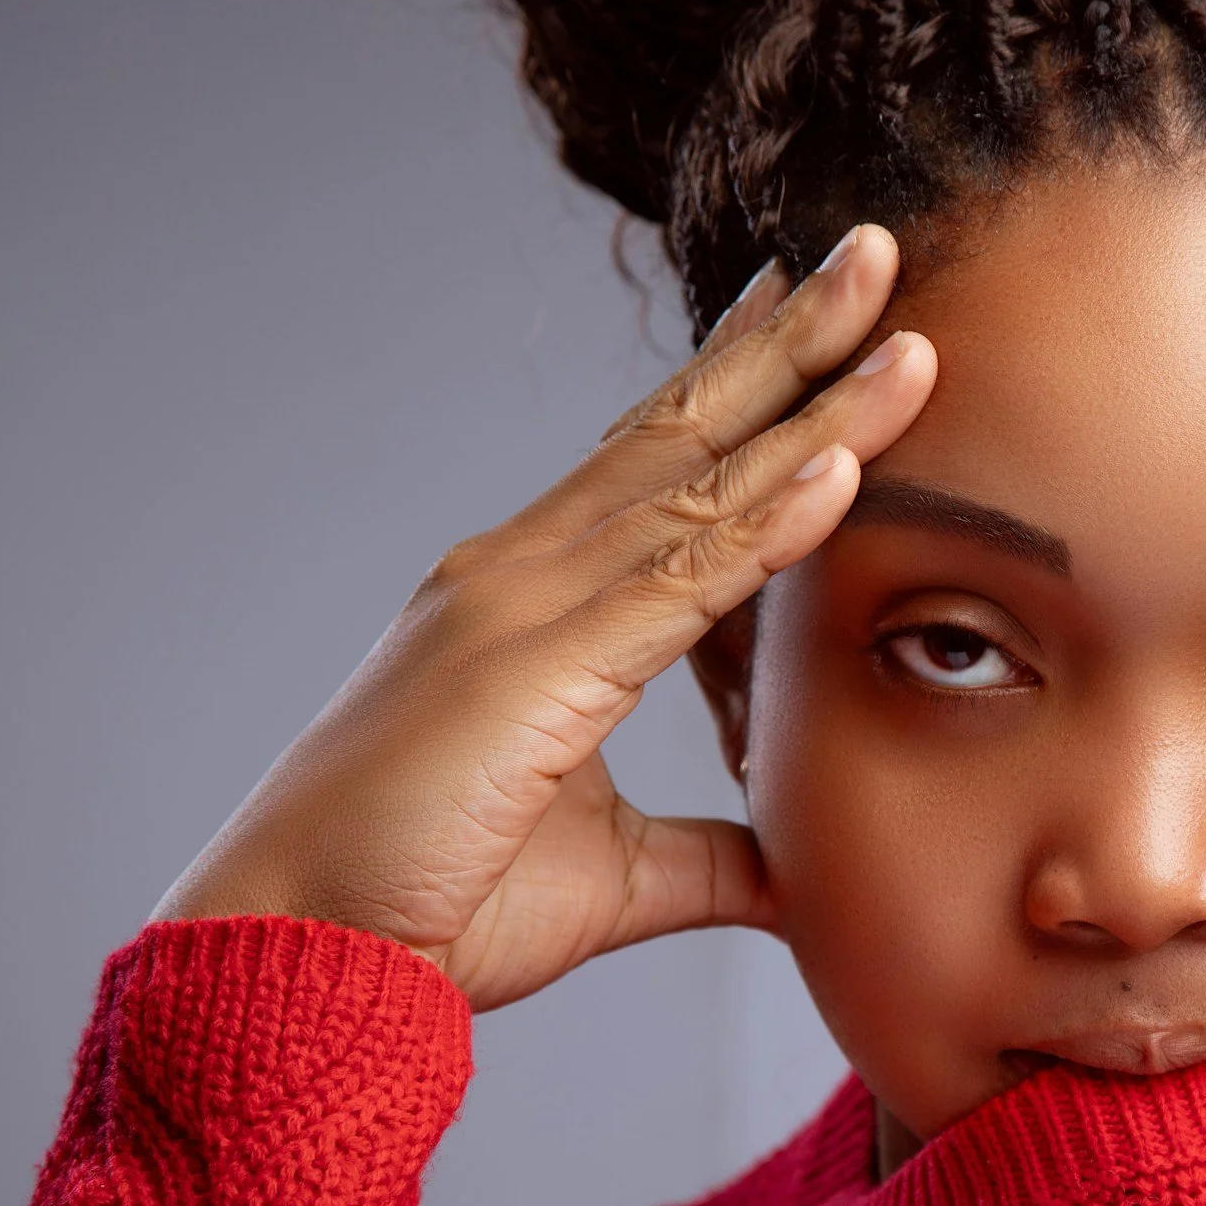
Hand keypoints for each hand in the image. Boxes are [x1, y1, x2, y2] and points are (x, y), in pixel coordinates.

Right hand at [154, 224, 936, 1011]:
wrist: (302, 955)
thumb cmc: (429, 904)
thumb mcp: (616, 876)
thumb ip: (711, 856)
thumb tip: (796, 868)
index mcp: (532, 601)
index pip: (657, 462)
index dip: (739, 379)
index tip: (805, 307)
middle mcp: (526, 573)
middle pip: (685, 430)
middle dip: (788, 340)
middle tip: (876, 250)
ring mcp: (526, 607)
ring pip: (701, 486)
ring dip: (812, 405)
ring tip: (903, 329)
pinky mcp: (537, 669)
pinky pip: (680, 582)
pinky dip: (767, 522)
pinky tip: (840, 464)